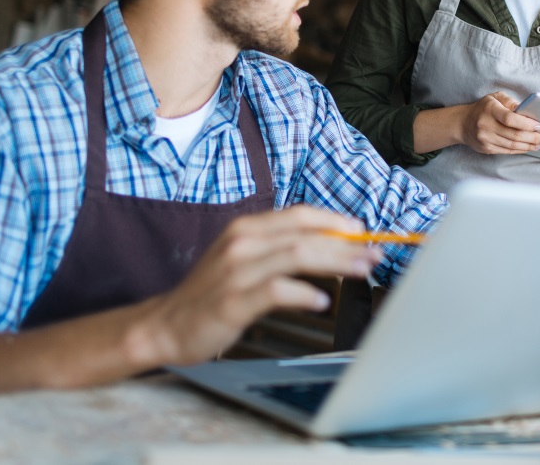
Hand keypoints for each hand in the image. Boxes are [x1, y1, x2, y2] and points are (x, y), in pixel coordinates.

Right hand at [147, 206, 382, 365]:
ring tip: (361, 271)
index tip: (362, 232)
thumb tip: (329, 245)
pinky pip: (276, 291)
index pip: (301, 215)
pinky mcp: (232, 300)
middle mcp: (242, 242)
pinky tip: (322, 301)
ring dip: (336, 262)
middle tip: (373, 254)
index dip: (336, 221)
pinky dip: (304, 293)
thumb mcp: (244, 258)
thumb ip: (280, 248)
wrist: (165, 324)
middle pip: (306, 234)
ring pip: (297, 256)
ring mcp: (236, 271)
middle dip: (347, 243)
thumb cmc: (211, 293)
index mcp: (247, 227)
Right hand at [459, 91, 539, 154]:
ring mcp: (485, 139)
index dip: (526, 123)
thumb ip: (510, 101)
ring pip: (512, 145)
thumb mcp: (495, 98)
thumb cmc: (483, 108)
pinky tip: (528, 147)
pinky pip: (507, 151)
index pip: (510, 119)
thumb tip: (525, 109)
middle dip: (532, 138)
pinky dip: (520, 150)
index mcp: (490, 110)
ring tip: (539, 144)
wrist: (462, 124)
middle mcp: (486, 125)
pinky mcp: (486, 148)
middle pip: (513, 135)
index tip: (538, 126)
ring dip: (528, 146)